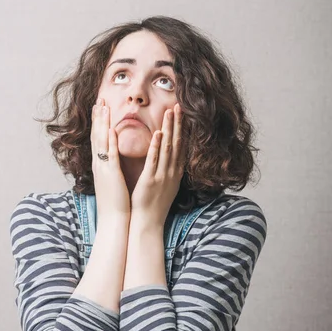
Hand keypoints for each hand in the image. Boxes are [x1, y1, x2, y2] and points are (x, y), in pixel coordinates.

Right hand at [90, 97, 130, 217]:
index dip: (99, 122)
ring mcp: (103, 168)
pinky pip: (110, 154)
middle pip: (96, 135)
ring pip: (101, 141)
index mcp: (100, 165)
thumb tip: (112, 159)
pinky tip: (111, 129)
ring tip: (103, 106)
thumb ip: (111, 167)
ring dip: (102, 123)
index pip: (98, 139)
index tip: (100, 107)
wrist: (113, 220)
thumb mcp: (111, 180)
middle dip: (98, 117)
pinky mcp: (111, 174)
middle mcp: (99, 164)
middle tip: (99, 99)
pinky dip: (110, 141)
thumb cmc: (115, 202)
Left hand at [130, 103, 185, 227]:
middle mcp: (172, 172)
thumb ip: (168, 170)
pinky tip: (159, 134)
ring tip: (170, 112)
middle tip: (179, 106)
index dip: (183, 129)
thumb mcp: (166, 185)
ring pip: (168, 148)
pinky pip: (154, 160)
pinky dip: (157, 146)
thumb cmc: (154, 206)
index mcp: (175, 173)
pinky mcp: (151, 181)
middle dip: (178, 123)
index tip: (183, 114)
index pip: (181, 146)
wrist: (148, 224)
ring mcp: (162, 176)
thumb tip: (169, 158)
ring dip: (170, 129)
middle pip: (177, 143)